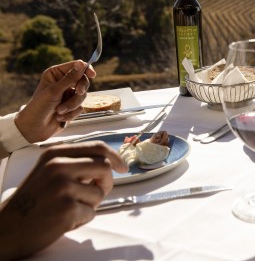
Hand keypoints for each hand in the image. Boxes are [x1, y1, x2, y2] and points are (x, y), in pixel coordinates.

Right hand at [0, 141, 127, 259]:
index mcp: (55, 154)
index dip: (115, 157)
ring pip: (99, 192)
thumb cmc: (33, 200)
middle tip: (96, 193)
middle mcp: (59, 166)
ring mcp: (63, 187)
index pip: (97, 147)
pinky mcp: (67, 208)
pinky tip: (63, 220)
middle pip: (104, 167)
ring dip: (90, 204)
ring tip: (68, 209)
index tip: (123, 167)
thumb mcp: (48, 170)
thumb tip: (110, 162)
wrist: (7, 228)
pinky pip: (91, 212)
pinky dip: (81, 219)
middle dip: (106, 182)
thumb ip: (75, 162)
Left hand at [15, 60, 95, 142]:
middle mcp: (63, 83)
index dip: (85, 69)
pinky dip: (71, 113)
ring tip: (60, 111)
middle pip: (82, 81)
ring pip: (82, 96)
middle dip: (79, 90)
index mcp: (56, 74)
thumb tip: (82, 63)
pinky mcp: (72, 106)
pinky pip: (80, 107)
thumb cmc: (39, 107)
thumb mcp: (55, 90)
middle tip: (78, 92)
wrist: (35, 128)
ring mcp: (68, 95)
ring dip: (72, 105)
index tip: (92, 75)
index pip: (76, 67)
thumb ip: (70, 78)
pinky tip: (60, 117)